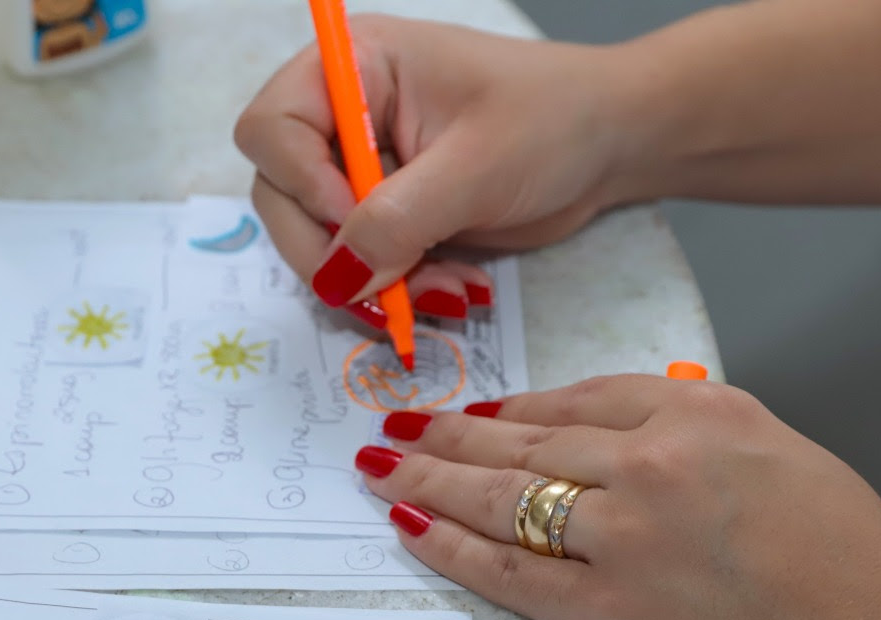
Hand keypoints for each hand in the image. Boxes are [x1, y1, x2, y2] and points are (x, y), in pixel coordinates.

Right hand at [234, 17, 633, 316]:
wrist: (609, 145)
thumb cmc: (554, 120)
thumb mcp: (476, 168)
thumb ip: (398, 221)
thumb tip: (334, 279)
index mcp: (354, 68)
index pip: (272, 130)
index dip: (302, 184)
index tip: (353, 219)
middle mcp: (342, 116)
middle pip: (281, 198)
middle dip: (336, 253)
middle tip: (391, 286)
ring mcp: (360, 170)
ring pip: (319, 245)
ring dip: (374, 282)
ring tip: (445, 290)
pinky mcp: (383, 216)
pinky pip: (359, 268)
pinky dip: (398, 291)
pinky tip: (452, 288)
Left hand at [355, 376, 880, 619]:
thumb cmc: (859, 581)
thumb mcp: (793, 467)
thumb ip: (708, 443)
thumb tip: (637, 439)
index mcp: (707, 417)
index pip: (581, 398)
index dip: (515, 406)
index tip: (477, 411)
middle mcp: (655, 463)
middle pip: (526, 439)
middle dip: (451, 435)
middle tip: (400, 429)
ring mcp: (621, 536)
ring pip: (500, 495)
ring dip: (428, 478)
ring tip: (382, 467)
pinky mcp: (601, 611)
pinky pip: (504, 570)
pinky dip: (448, 545)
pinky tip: (410, 525)